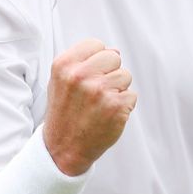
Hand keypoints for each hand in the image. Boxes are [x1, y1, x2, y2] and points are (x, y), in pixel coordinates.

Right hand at [43, 38, 136, 175]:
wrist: (63, 148)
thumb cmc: (65, 112)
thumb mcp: (60, 81)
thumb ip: (83, 61)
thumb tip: (115, 51)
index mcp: (64, 65)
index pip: (96, 44)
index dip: (97, 60)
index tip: (89, 76)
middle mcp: (80, 75)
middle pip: (114, 56)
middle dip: (109, 72)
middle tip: (96, 92)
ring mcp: (99, 90)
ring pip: (125, 76)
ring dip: (118, 90)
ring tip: (100, 105)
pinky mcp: (116, 106)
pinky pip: (132, 95)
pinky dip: (124, 106)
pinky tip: (107, 115)